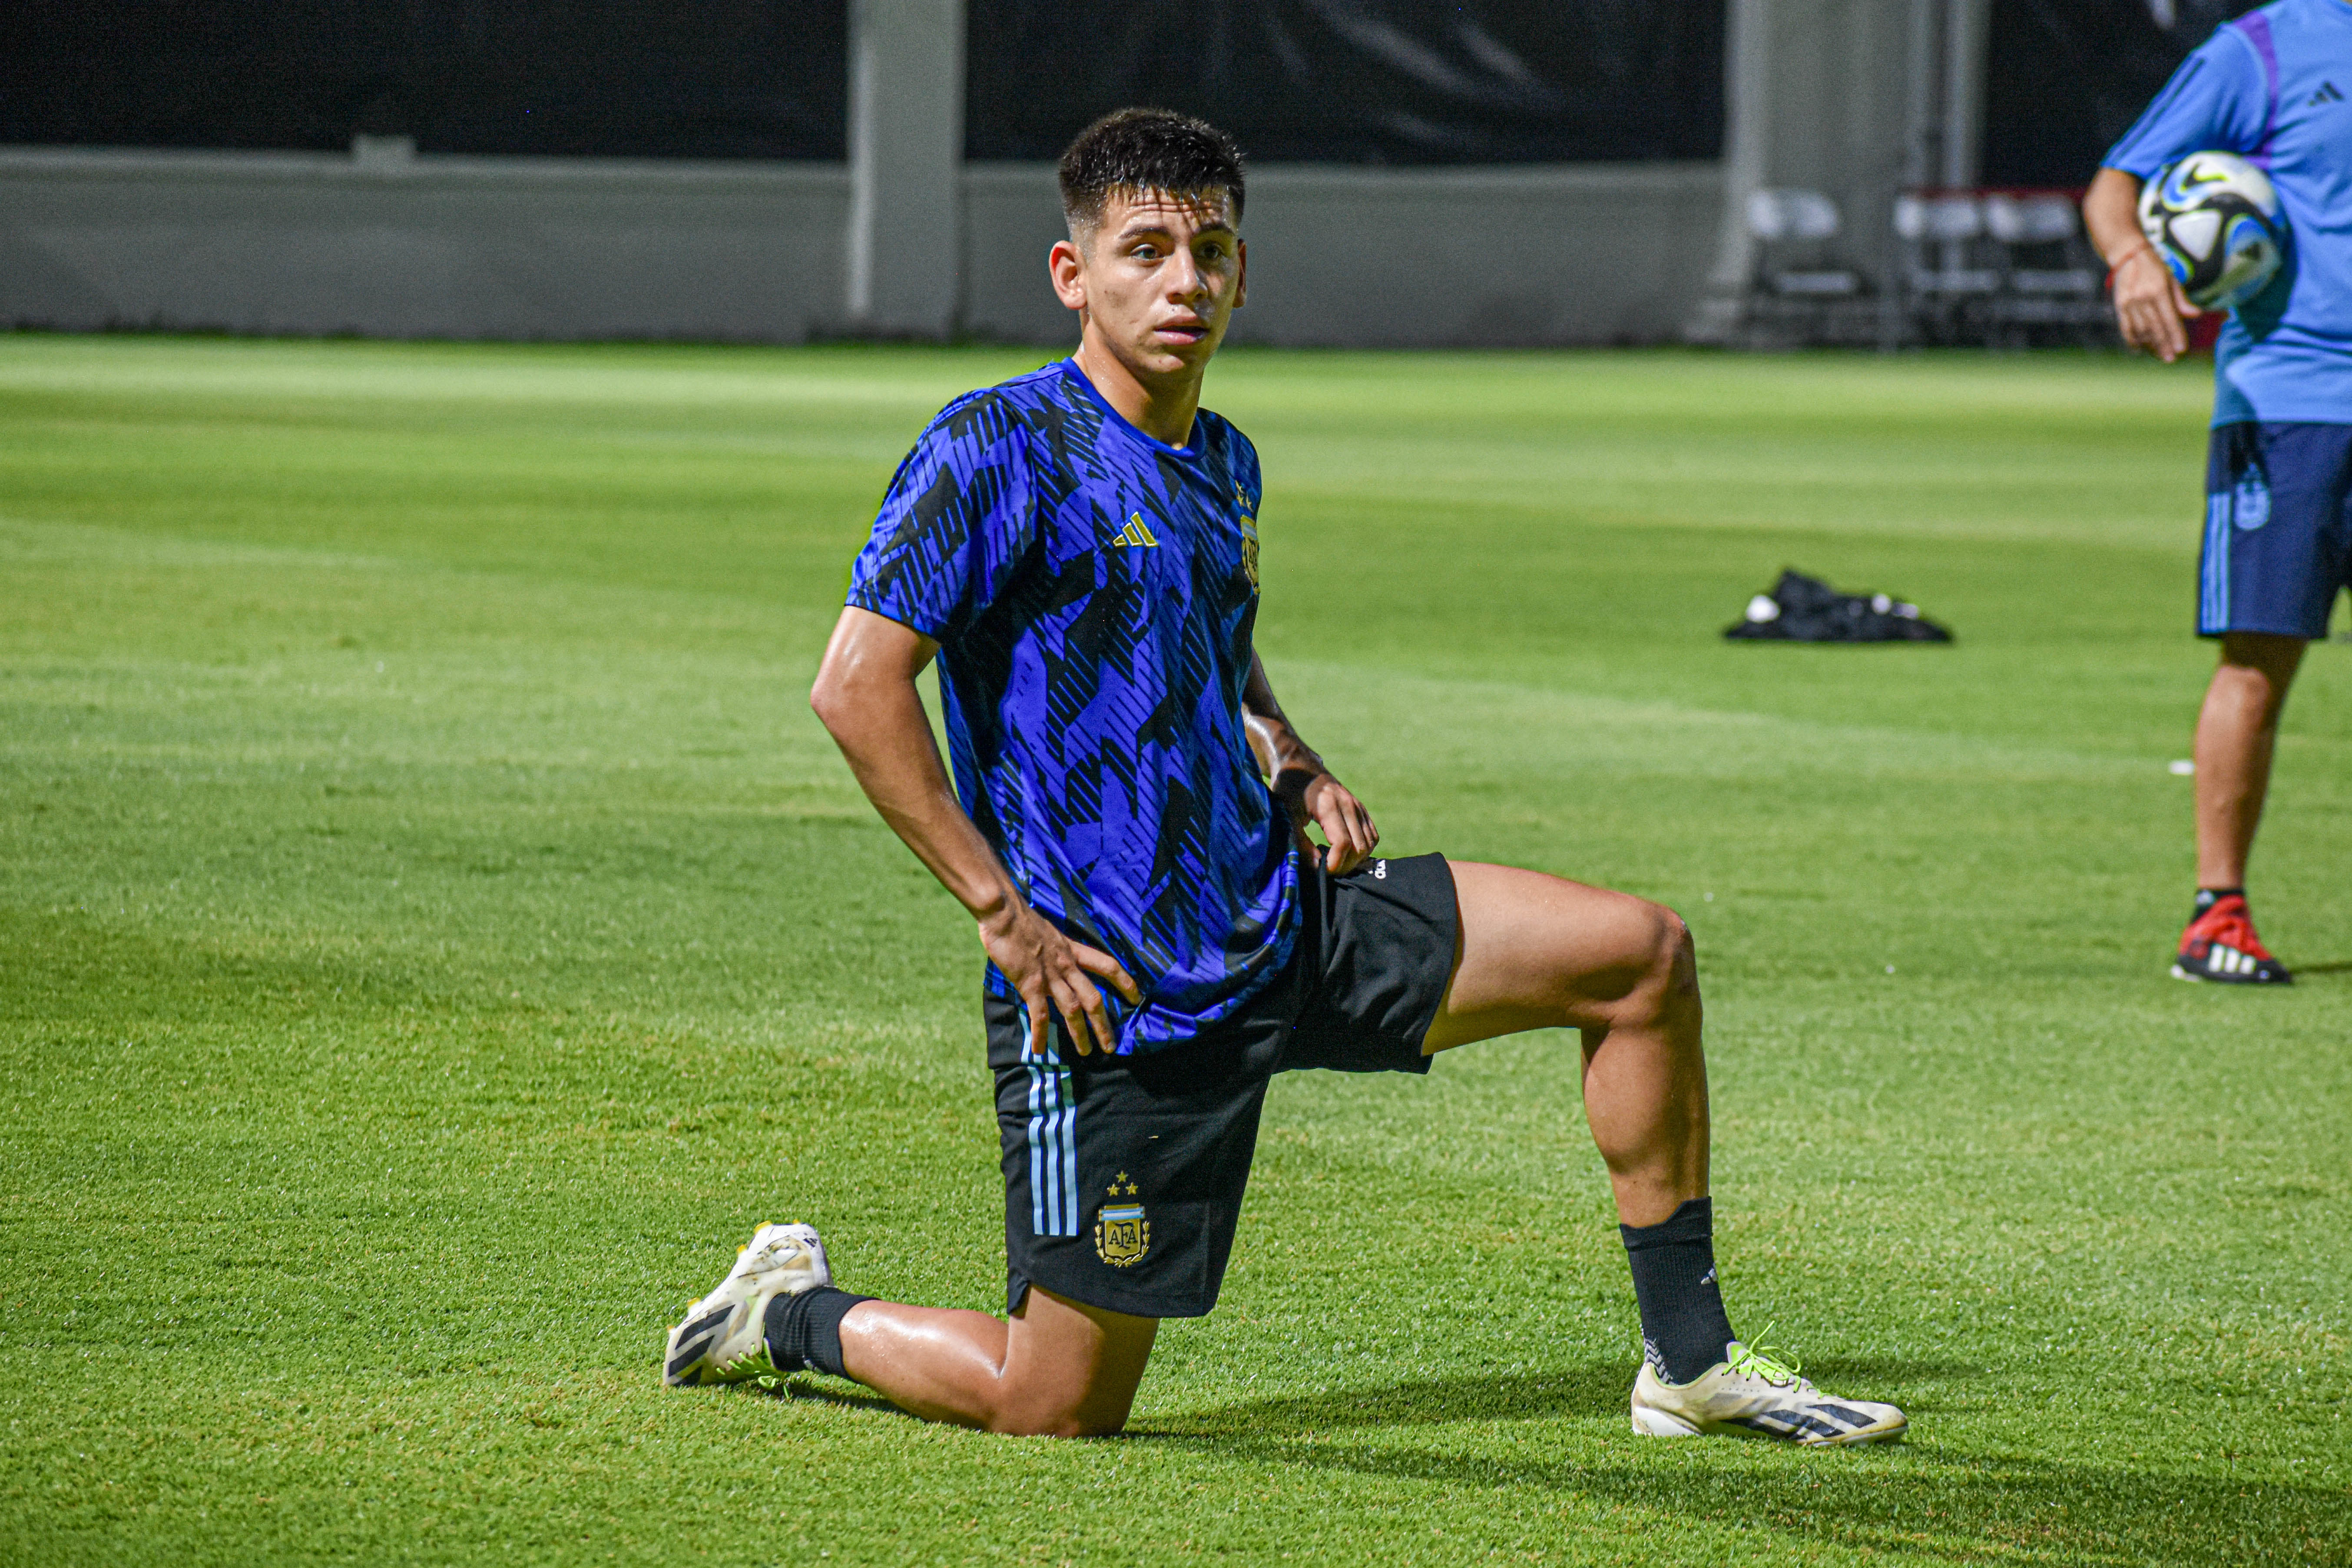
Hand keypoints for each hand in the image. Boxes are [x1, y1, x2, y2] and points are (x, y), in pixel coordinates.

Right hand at [978, 900, 1140, 1056]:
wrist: (1003, 911)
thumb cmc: (1019, 918)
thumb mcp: (1046, 931)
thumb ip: (1052, 948)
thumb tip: (1050, 957)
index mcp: (1072, 949)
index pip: (1108, 965)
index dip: (1125, 982)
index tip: (1137, 997)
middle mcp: (1066, 965)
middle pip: (1094, 998)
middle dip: (1104, 1024)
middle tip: (1111, 1045)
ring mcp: (1050, 975)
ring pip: (1073, 1010)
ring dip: (1080, 1033)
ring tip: (1086, 1052)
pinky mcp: (1031, 983)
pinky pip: (1039, 1014)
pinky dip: (1040, 1033)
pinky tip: (1040, 1049)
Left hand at [1275, 765, 1378, 875]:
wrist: (1301, 767)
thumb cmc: (1289, 791)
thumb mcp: (1287, 815)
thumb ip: (1300, 841)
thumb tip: (1317, 866)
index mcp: (1329, 805)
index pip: (1343, 843)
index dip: (1335, 863)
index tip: (1322, 870)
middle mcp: (1349, 804)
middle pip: (1359, 847)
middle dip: (1344, 865)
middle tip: (1326, 868)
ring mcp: (1358, 806)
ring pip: (1369, 843)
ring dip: (1355, 859)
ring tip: (1334, 859)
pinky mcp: (1361, 809)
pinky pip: (1372, 836)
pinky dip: (1363, 848)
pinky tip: (1344, 850)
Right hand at [2110, 245, 2199, 362]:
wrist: (2128, 255)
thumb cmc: (2154, 268)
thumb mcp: (2171, 279)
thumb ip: (2181, 300)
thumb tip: (2196, 315)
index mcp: (2159, 290)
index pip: (2169, 318)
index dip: (2175, 335)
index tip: (2181, 349)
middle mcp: (2143, 298)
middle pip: (2154, 327)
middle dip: (2163, 345)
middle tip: (2171, 358)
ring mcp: (2129, 303)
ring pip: (2140, 330)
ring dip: (2150, 345)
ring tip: (2159, 355)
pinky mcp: (2119, 306)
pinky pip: (2126, 328)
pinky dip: (2132, 340)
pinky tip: (2139, 349)